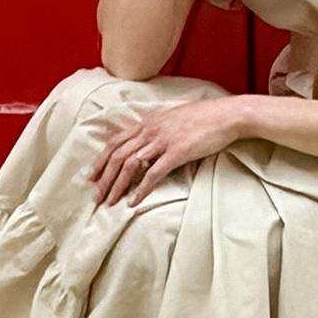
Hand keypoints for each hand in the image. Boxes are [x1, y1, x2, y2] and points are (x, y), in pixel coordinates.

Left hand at [93, 91, 242, 207]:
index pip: (115, 142)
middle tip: (96, 197)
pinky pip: (153, 174)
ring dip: (118, 186)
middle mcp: (150, 130)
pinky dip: (141, 189)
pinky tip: (134, 201)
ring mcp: (162, 141)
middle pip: (118, 156)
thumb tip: (139, 139)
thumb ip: (153, 127)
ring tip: (110, 202)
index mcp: (147, 121)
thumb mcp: (171, 117)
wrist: (225, 115)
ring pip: (130, 165)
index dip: (101, 160)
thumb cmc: (201, 117)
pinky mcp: (176, 153)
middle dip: (104, 178)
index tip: (92, 176)